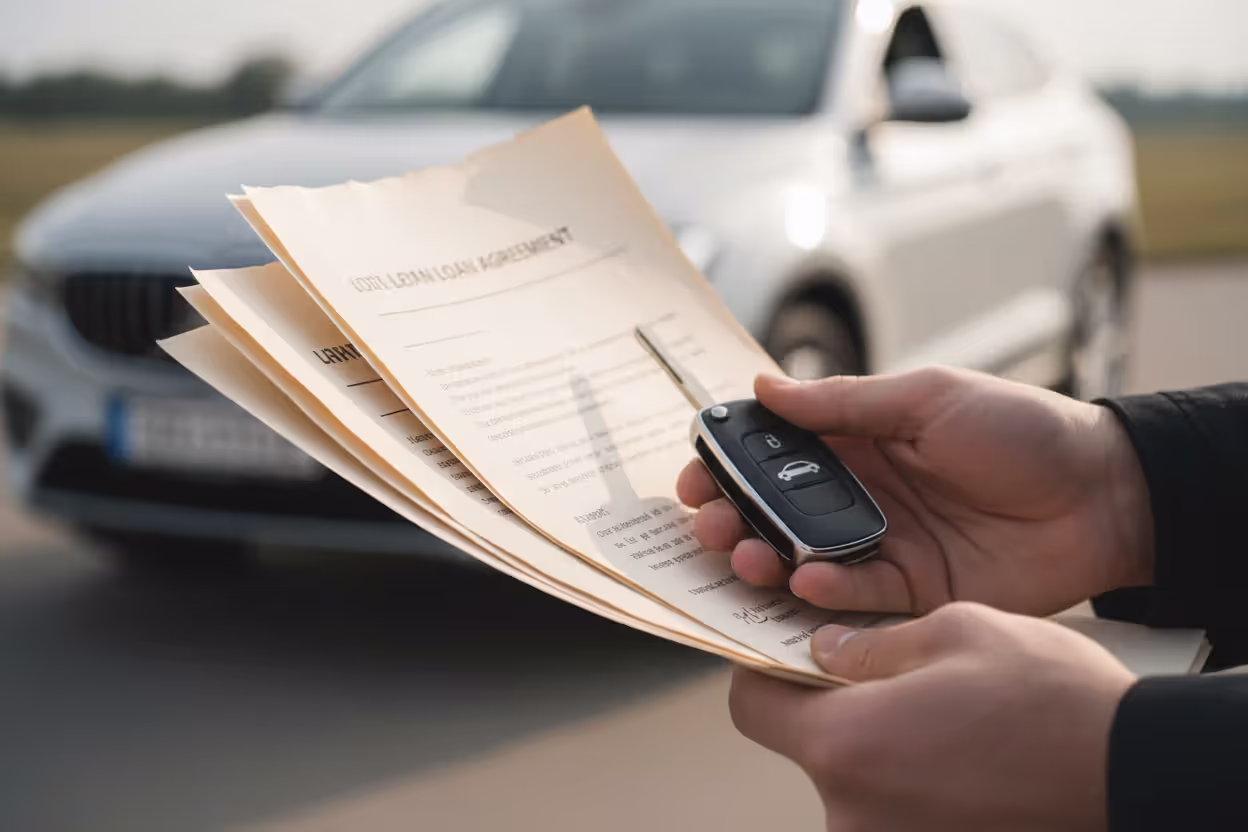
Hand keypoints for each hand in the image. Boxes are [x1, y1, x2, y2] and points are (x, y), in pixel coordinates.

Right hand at [677, 368, 1153, 615]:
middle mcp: (860, 495)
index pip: (775, 454)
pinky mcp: (912, 592)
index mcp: (859, 441)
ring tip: (749, 556)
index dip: (730, 465)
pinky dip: (827, 592)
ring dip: (767, 560)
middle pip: (776, 514)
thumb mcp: (927, 398)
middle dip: (734, 520)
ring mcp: (883, 545)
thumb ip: (844, 402)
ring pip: (804, 560)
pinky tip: (810, 581)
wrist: (1105, 496)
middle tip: (711, 526)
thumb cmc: (1023, 431)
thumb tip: (764, 387)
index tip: (696, 475)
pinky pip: (856, 598)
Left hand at [731, 603, 1135, 831]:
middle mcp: (854, 812)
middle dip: (835, 710)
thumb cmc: (1056, 704)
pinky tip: (961, 757)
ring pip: (855, 781)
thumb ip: (873, 643)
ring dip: (881, 749)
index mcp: (849, 745)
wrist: (1140, 777)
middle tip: (885, 677)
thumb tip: (826, 651)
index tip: (787, 656)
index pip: (752, 709)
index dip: (763, 674)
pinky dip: (913, 783)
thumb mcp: (959, 631)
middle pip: (807, 749)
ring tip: (939, 719)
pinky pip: (893, 809)